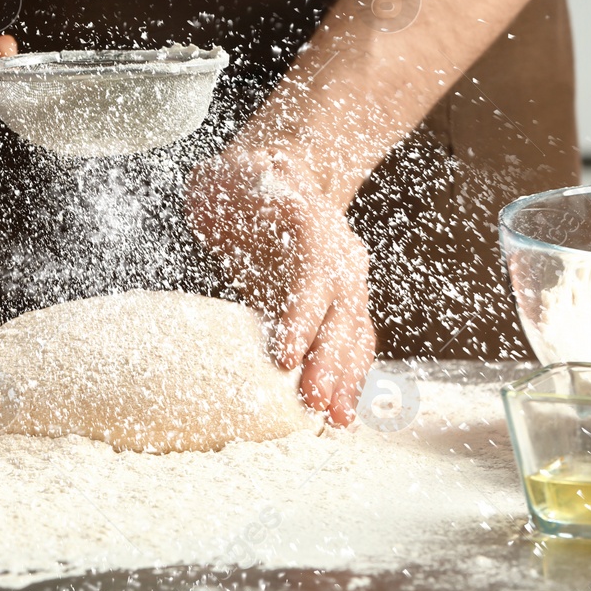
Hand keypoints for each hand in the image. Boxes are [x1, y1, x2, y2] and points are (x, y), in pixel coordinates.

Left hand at [185, 146, 374, 425]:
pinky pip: (351, 346)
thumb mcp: (238, 169)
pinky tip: (339, 412)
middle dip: (329, 362)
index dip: (303, 317)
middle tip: (313, 402)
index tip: (286, 356)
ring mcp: (346, 285)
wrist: (284, 178)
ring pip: (354, 335)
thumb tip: (235, 178)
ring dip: (347, 379)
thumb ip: (236, 177)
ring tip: (336, 420)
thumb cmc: (250, 180)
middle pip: (342, 314)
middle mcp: (341, 258)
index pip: (315, 275)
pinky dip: (348, 379)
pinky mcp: (337, 309)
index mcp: (315, 224)